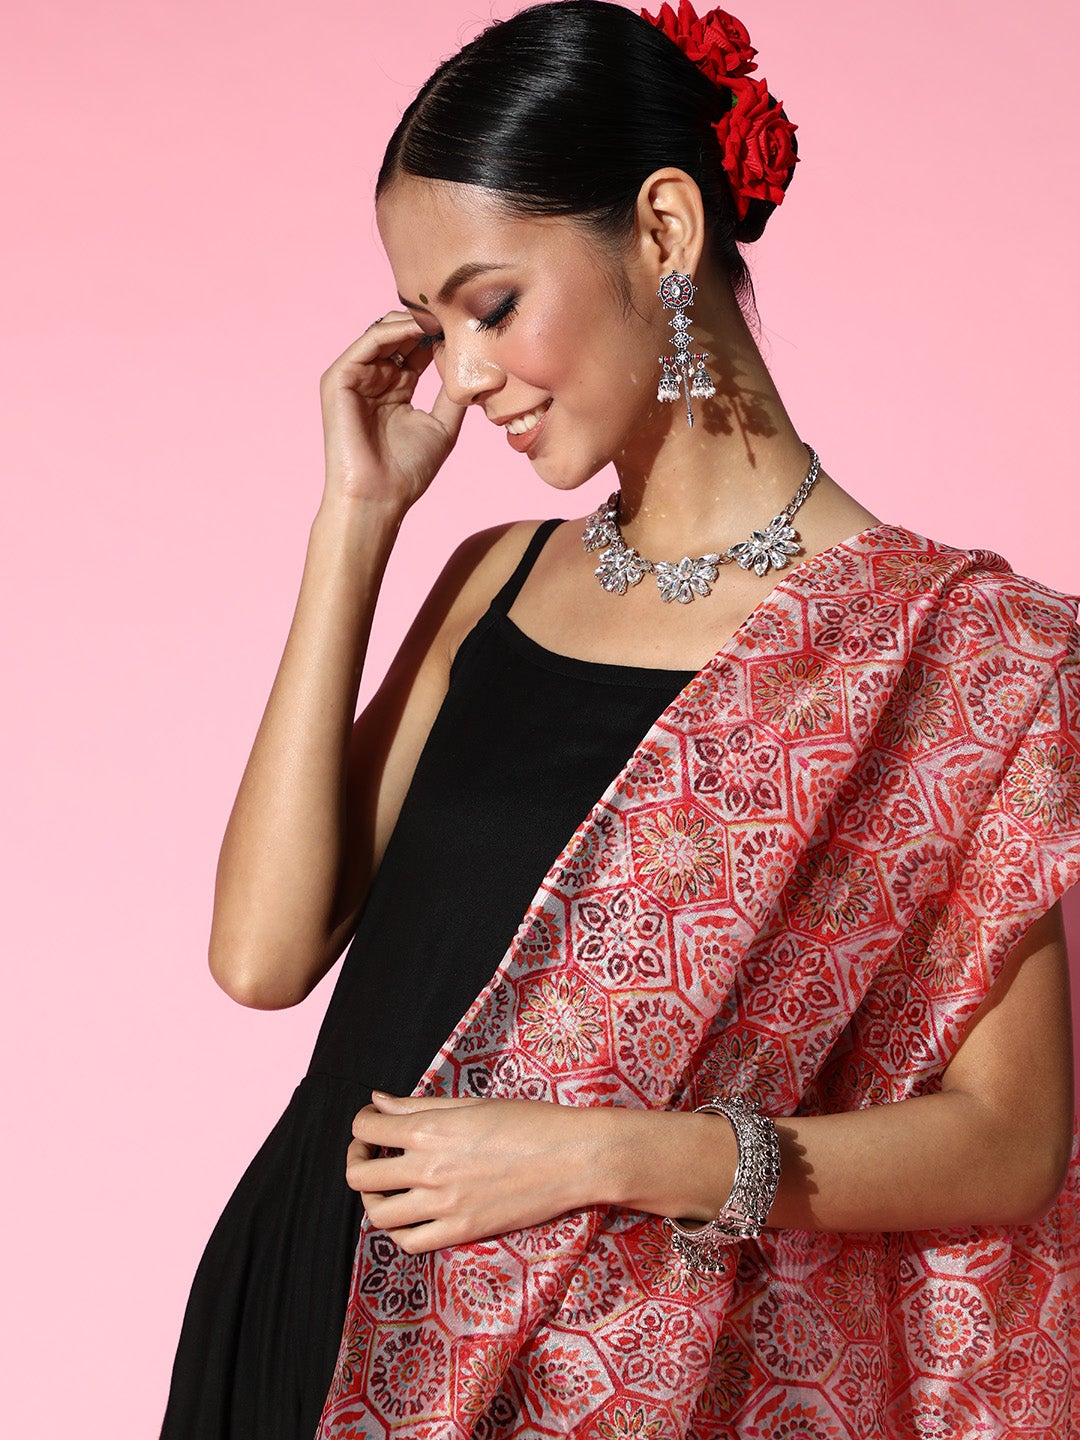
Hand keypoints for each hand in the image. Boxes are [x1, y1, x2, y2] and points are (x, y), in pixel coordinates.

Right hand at [319, 312, 466, 512]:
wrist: (377, 497)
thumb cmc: (407, 472)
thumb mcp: (442, 427)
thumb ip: (452, 395)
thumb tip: (475, 366)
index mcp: (396, 389)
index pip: (417, 349)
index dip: (441, 336)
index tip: (470, 327)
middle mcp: (375, 379)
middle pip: (401, 335)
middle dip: (428, 322)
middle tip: (457, 312)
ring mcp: (355, 377)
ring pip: (385, 332)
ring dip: (414, 322)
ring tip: (442, 316)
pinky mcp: (339, 378)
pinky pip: (369, 341)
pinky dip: (395, 330)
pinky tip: (421, 329)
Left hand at [346, 1092, 609, 1253]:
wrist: (572, 1156)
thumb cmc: (527, 1121)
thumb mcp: (470, 1103)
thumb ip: (417, 1106)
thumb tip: (378, 1101)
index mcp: (429, 1130)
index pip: (366, 1128)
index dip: (362, 1124)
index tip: (373, 1126)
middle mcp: (428, 1169)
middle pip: (360, 1177)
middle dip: (358, 1162)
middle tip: (372, 1155)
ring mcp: (444, 1205)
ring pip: (378, 1214)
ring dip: (374, 1198)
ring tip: (388, 1186)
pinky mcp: (462, 1231)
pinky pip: (410, 1242)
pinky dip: (399, 1230)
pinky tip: (410, 1213)